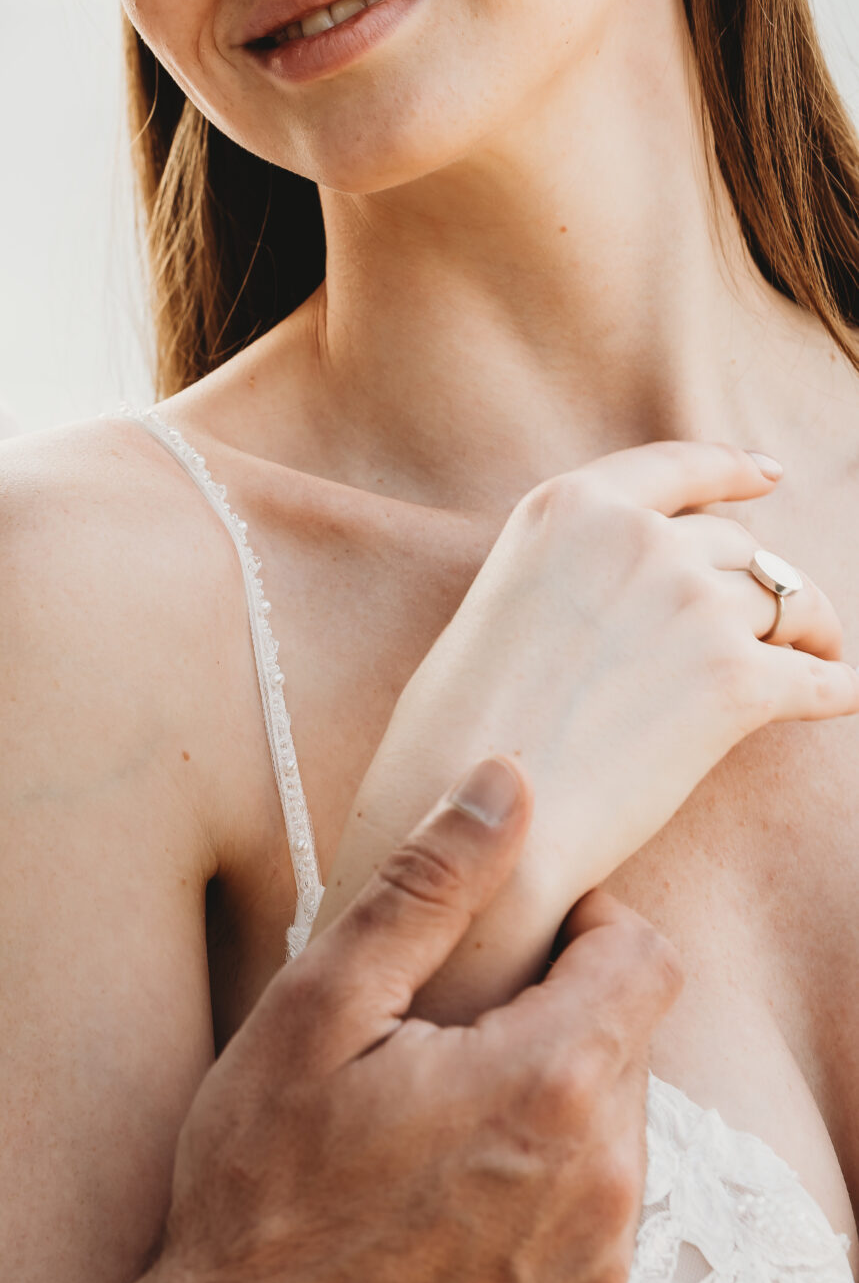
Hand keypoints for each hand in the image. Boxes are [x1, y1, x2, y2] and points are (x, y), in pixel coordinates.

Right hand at [104, 761, 679, 1282]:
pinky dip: (541, 1197)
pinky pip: (596, 1225)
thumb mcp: (316, 1013)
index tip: (511, 940)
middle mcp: (606, 1184)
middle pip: (627, 1045)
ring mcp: (603, 1272)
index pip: (646, 955)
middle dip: (551, 1018)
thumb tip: (503, 783)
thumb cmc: (263, 1194)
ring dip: (546, 1109)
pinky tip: (444, 1207)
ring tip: (432, 1128)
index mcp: (551, 1086)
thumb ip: (426, 889)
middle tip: (439, 1040)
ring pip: (613, 1136)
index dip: (584, 925)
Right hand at [313, 440, 858, 1020]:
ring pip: (787, 605)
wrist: (474, 816)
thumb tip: (635, 594)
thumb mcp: (504, 599)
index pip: (678, 466)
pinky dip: (835, 688)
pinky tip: (839, 696)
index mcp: (571, 506)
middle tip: (776, 621)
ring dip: (804, 635)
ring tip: (810, 661)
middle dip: (762, 582)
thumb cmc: (461, 728)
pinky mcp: (737, 682)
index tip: (767, 475)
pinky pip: (820, 680)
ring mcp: (693, 604)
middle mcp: (639, 539)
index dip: (733, 470)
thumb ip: (573, 569)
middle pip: (739, 547)